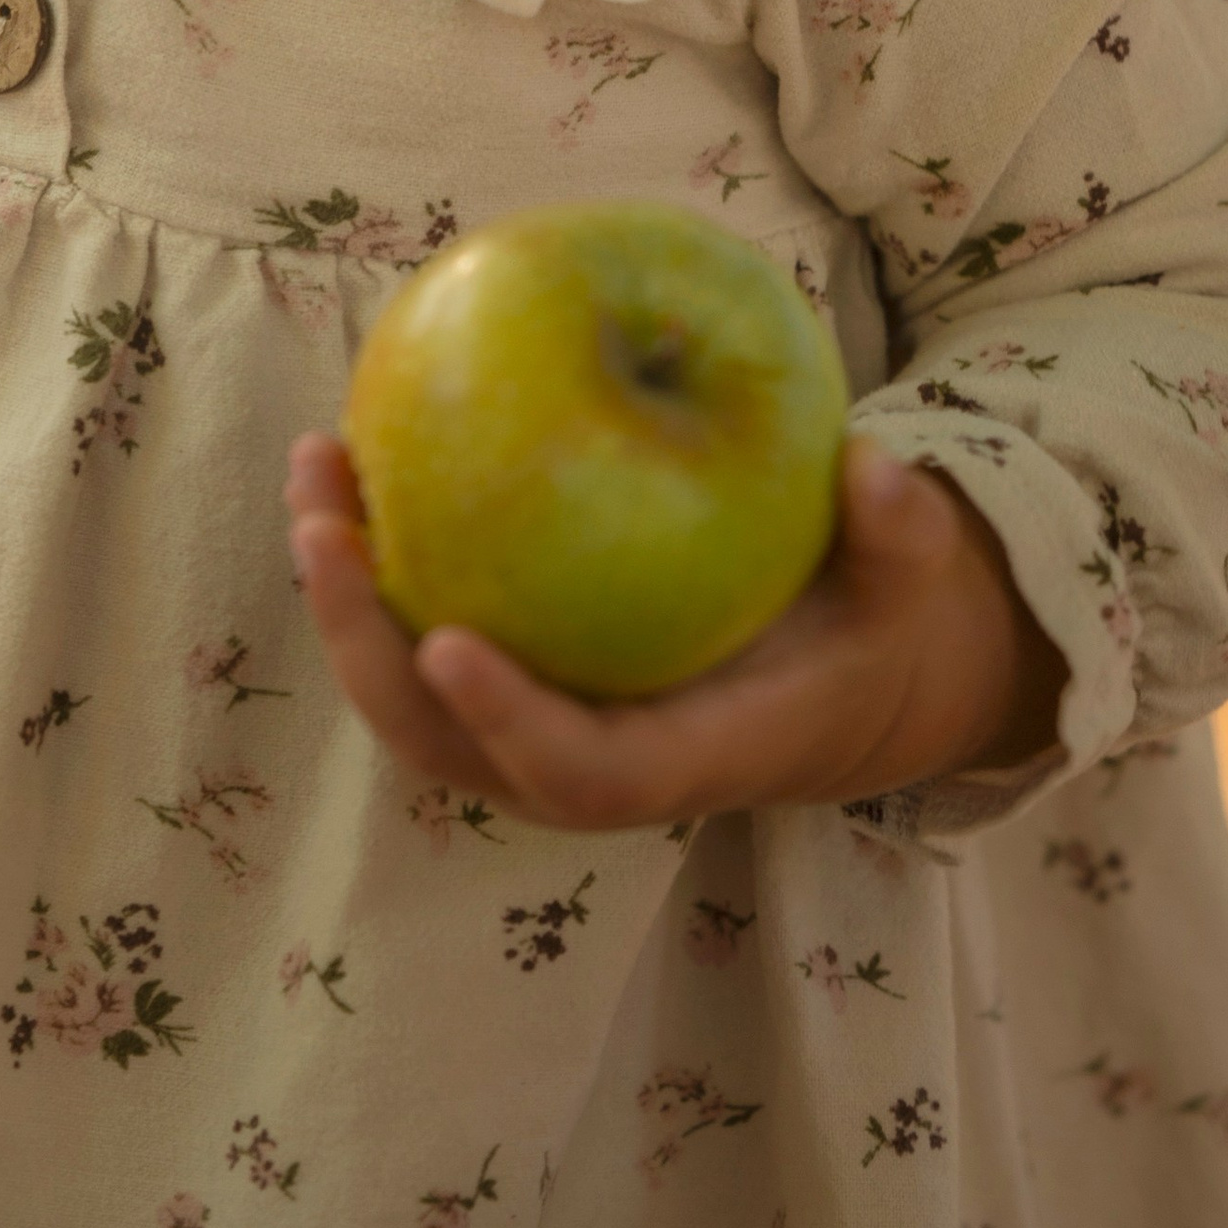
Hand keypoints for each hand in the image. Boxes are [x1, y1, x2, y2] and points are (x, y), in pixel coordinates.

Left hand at [285, 428, 1064, 830]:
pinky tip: (355, 456)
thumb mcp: (909, 585)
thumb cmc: (870, 628)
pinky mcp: (516, 676)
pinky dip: (377, 564)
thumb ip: (900, 535)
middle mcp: (593, 759)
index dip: (511, 724)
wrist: (841, 682)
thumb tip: (878, 469)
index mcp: (689, 754)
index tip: (450, 644)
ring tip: (317, 470)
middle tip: (327, 527)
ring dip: (347, 599)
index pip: (586, 772)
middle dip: (372, 650)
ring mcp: (539, 725)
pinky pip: (422, 635)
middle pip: (451, 745)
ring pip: (412, 698)